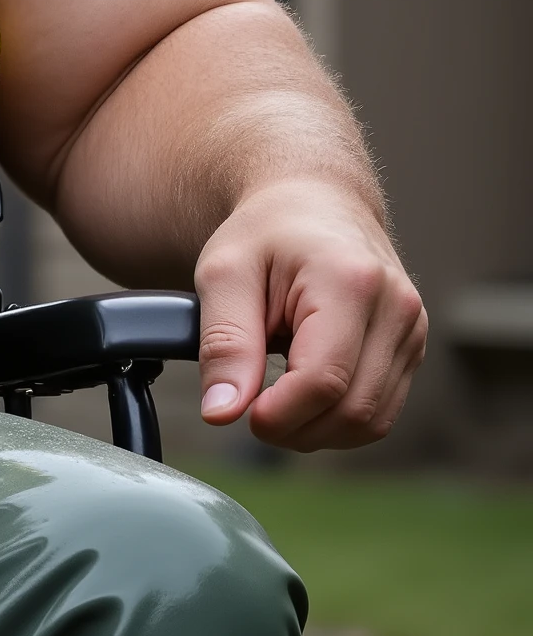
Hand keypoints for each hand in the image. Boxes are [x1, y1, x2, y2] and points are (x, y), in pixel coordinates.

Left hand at [194, 177, 426, 450]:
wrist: (311, 204)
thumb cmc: (265, 234)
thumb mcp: (224, 274)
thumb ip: (223, 343)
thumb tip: (222, 412)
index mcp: (351, 282)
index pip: (324, 380)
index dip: (279, 415)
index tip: (242, 412)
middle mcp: (397, 307)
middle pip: (352, 410)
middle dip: (293, 429)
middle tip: (250, 409)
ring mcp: (412, 330)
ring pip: (371, 422)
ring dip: (315, 432)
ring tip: (275, 401)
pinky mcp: (412, 349)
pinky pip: (380, 413)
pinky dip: (337, 423)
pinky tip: (304, 399)